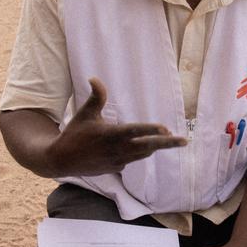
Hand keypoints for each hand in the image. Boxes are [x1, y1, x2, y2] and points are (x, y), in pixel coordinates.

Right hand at [48, 78, 185, 175]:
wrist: (61, 160)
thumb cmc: (74, 133)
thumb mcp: (85, 113)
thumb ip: (96, 97)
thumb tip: (95, 78)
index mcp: (111, 134)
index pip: (136, 131)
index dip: (151, 130)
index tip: (166, 129)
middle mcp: (117, 149)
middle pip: (148, 146)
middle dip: (168, 144)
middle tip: (185, 141)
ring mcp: (118, 161)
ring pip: (143, 153)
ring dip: (155, 147)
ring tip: (169, 140)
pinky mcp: (116, 168)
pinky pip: (132, 159)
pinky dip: (138, 152)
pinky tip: (137, 147)